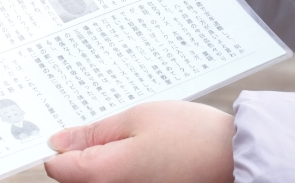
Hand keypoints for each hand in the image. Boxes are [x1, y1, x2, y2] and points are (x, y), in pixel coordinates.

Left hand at [44, 101, 233, 182]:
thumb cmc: (194, 137)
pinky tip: (150, 159)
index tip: (67, 132)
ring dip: (108, 166)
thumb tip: (58, 141)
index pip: (57, 168)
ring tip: (141, 146)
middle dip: (86, 156)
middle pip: (78, 179)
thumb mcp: (138, 118)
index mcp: (104, 175)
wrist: (237, 161)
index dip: (60, 146)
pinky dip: (128, 173)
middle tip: (117, 134)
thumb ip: (94, 133)